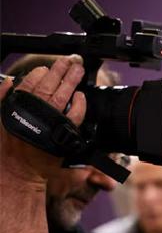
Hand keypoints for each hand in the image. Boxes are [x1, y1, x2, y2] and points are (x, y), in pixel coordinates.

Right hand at [0, 55, 85, 187]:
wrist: (17, 171)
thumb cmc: (7, 146)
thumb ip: (1, 99)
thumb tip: (9, 81)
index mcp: (15, 109)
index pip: (28, 86)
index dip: (38, 74)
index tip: (45, 67)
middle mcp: (33, 115)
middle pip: (48, 87)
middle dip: (59, 72)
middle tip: (69, 61)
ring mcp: (49, 125)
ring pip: (62, 97)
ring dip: (71, 81)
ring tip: (77, 69)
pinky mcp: (63, 135)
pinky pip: (75, 116)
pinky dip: (79, 105)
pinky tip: (81, 96)